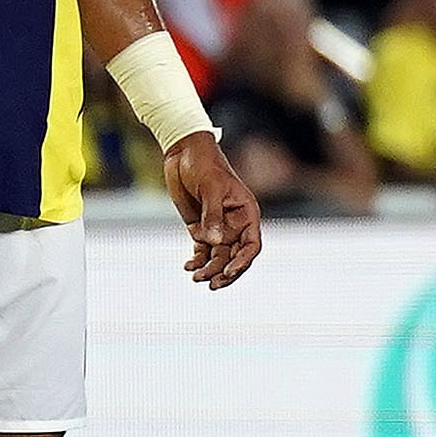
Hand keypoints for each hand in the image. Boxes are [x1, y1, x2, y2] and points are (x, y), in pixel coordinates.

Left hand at [166, 129, 265, 284]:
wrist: (184, 153)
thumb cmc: (204, 165)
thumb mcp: (210, 188)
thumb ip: (212, 215)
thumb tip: (213, 242)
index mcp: (246, 214)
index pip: (252, 245)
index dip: (243, 261)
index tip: (228, 271)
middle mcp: (235, 224)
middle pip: (236, 256)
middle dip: (225, 272)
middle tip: (211, 283)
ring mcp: (218, 227)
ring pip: (218, 257)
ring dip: (209, 270)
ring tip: (195, 277)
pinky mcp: (200, 227)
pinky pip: (202, 250)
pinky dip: (197, 261)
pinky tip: (187, 266)